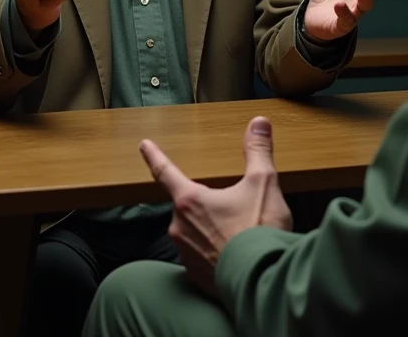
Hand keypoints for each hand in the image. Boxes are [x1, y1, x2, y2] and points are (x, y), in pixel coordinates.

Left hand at [140, 117, 290, 296]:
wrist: (263, 284)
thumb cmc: (258, 232)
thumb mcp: (263, 183)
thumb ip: (257, 150)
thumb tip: (258, 123)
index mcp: (190, 201)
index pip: (165, 171)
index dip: (154, 156)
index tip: (145, 146)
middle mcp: (180, 227)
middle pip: (187, 204)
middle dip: (206, 201)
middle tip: (233, 206)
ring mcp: (185, 254)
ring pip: (193, 230)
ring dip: (210, 227)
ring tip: (239, 230)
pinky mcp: (195, 276)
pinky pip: (200, 254)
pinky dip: (214, 249)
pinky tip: (234, 252)